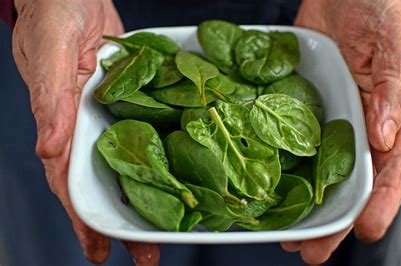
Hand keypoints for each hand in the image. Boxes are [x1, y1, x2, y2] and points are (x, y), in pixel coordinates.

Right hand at [12, 0, 158, 263]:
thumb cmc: (53, 13)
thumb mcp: (50, 52)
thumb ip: (50, 98)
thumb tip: (50, 147)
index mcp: (62, 124)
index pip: (71, 183)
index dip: (84, 220)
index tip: (100, 252)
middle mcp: (88, 127)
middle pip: (104, 183)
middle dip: (123, 222)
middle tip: (147, 256)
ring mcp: (112, 115)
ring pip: (129, 163)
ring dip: (147, 196)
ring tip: (170, 228)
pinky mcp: (133, 100)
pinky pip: (147, 132)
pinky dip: (160, 155)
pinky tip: (178, 172)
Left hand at [282, 0, 400, 262]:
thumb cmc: (379, 12)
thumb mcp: (398, 44)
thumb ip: (398, 88)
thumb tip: (388, 134)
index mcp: (393, 119)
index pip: (393, 171)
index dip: (381, 204)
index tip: (362, 229)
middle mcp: (360, 129)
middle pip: (351, 185)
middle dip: (333, 222)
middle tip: (311, 253)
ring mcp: (327, 122)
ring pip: (318, 173)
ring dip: (304, 206)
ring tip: (286, 235)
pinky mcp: (298, 110)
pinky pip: (291, 144)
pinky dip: (281, 168)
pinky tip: (265, 186)